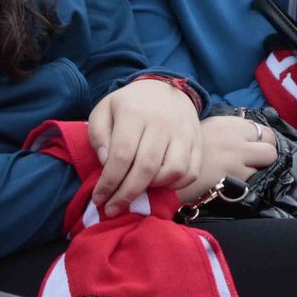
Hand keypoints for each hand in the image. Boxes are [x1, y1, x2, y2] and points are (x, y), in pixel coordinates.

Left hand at [88, 78, 201, 217]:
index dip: (109, 181)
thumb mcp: (104, 111)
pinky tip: (159, 185)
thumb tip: (105, 162)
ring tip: (137, 190)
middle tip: (113, 209)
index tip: (99, 198)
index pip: (122, 155)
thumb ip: (98, 136)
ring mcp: (183, 132)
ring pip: (172, 171)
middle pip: (146, 167)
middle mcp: (161, 122)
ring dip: (153, 188)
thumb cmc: (128, 105)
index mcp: (134, 112)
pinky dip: (175, 185)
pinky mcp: (197, 141)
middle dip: (127, 194)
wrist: (163, 88)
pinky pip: (190, 172)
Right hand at [176, 116, 277, 204]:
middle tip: (254, 162)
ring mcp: (237, 159)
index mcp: (230, 124)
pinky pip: (252, 179)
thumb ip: (231, 130)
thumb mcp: (209, 128)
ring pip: (265, 165)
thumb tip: (251, 135)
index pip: (264, 131)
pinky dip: (245, 181)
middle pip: (271, 148)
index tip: (255, 148)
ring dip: (256, 169)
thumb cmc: (185, 147)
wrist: (167, 167)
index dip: (263, 141)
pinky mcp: (235, 178)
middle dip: (266, 156)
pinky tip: (232, 182)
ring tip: (240, 172)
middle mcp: (236, 139)